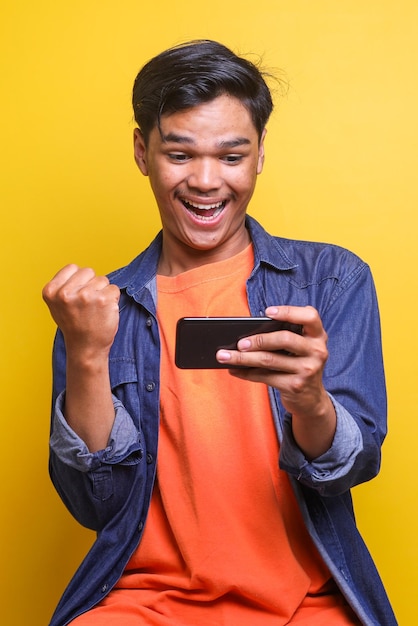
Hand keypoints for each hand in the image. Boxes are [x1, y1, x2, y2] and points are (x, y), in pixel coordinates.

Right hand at [42, 264, 120, 359]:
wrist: (86, 348)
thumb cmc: (74, 325)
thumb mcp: (57, 304)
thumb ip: (64, 285)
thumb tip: (79, 270)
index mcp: (51, 291)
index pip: (73, 268)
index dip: (79, 280)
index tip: (77, 296)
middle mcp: (66, 293)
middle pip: (89, 271)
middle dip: (92, 284)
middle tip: (87, 304)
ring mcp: (86, 296)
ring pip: (103, 280)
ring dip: (103, 292)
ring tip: (95, 310)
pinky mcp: (104, 300)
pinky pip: (114, 289)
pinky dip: (113, 299)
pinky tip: (104, 312)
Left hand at [216, 305, 335, 457]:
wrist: (311, 399)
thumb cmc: (299, 364)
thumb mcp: (302, 348)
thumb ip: (286, 336)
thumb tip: (247, 333)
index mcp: (317, 336)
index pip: (309, 316)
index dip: (289, 312)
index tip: (267, 312)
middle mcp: (316, 351)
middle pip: (284, 339)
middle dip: (258, 340)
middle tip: (239, 343)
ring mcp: (307, 369)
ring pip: (269, 360)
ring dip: (243, 358)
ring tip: (224, 355)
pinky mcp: (295, 385)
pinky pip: (265, 377)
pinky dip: (246, 373)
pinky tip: (234, 370)